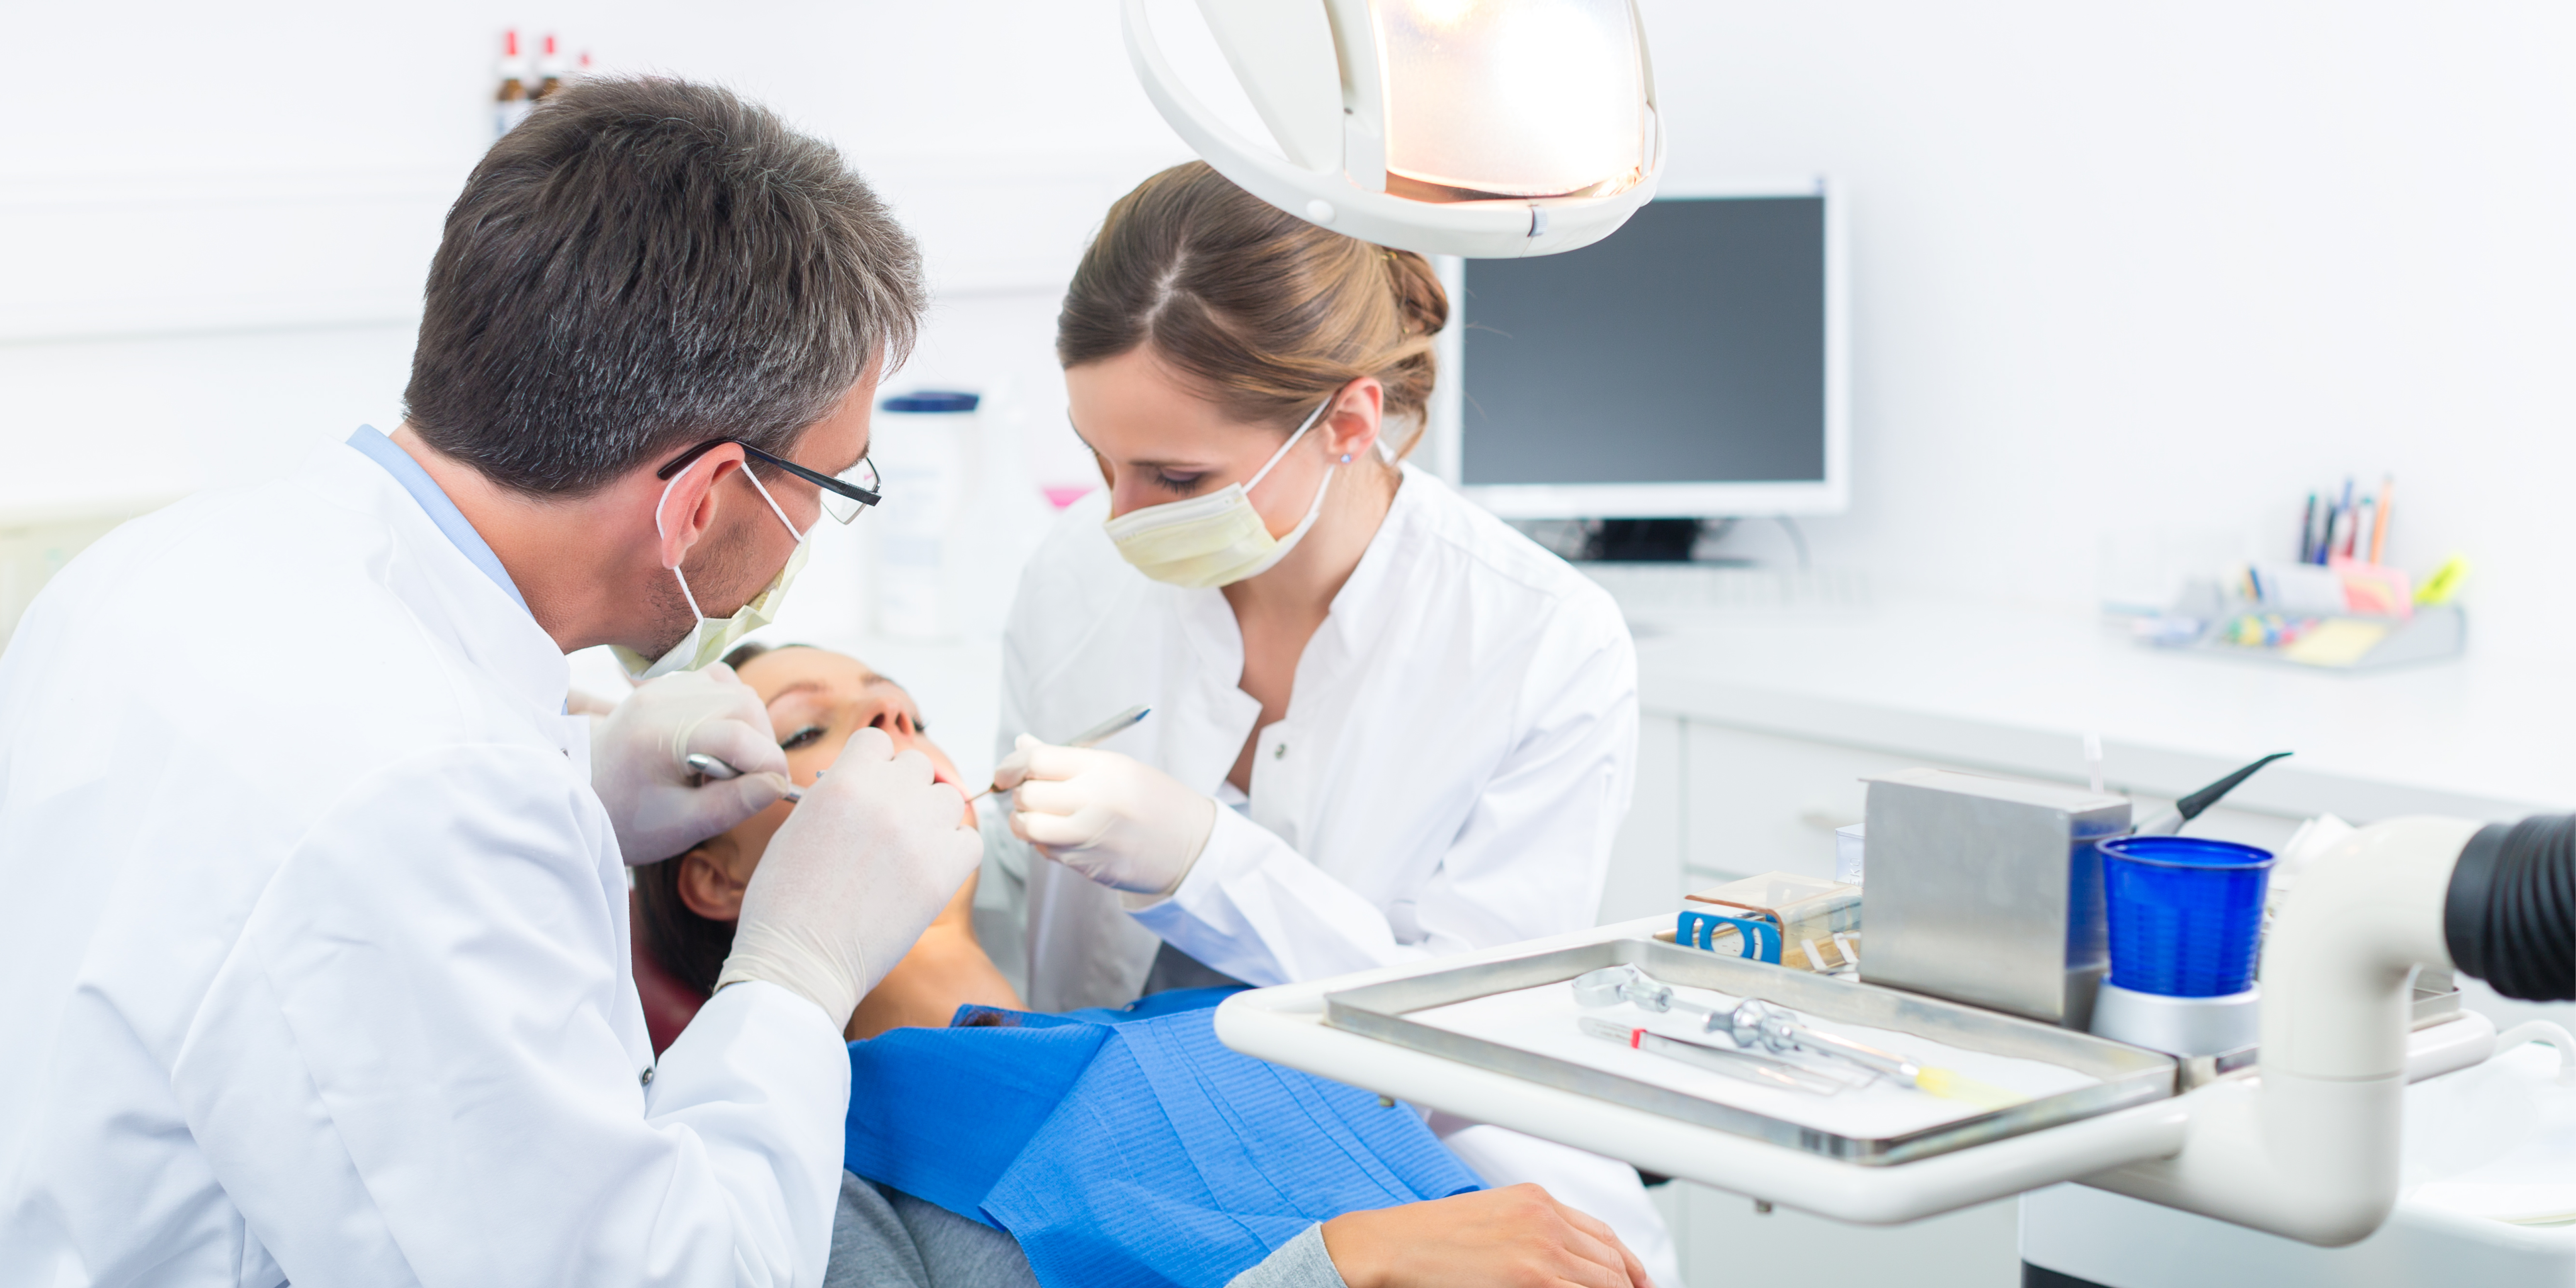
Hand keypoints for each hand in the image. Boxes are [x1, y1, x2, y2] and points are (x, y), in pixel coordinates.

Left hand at [588, 664, 790, 863]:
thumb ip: (732, 804)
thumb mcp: (680, 826)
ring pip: (735, 690)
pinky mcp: (666, 686)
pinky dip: (732, 711)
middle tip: (754, 781)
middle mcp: (660, 698)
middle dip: (762, 743)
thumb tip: (778, 784)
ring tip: (730, 765)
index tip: (778, 790)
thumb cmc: (625, 818)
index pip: (736, 735)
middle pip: (743, 703)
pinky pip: (718, 684)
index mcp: (658, 734)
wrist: (578, 796)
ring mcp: (662, 687)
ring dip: (749, 726)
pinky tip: (719, 742)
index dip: (769, 763)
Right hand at [717, 727, 981, 1027]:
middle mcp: (888, 798)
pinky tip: (928, 870)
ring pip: (948, 799)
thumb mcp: (797, 828)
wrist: (800, 961)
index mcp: (845, 781)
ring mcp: (921, 833)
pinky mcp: (944, 871)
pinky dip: (954, 852)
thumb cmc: (785, 902)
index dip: (872, 765)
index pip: (877, 742)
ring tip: (906, 849)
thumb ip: (834, 795)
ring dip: (931, 817)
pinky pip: (969, 841)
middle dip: (903, 789)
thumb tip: (861, 782)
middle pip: (917, 766)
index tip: (868, 787)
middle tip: (886, 824)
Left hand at [997, 734, 1215, 895]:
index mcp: (1104, 769)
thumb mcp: (1118, 767)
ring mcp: (1090, 837)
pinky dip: (1043, 843)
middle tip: (1030, 792)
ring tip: (1038, 816)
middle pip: (1028, 794)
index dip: (1012, 764)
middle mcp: (1095, 802)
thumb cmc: (1155, 800)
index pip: (1038, 760)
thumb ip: (1068, 758)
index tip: (1006, 771)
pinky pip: (1045, 851)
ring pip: (1028, 828)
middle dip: (1020, 793)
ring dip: (1023, 821)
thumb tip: (1022, 745)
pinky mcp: (1087, 865)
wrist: (1190, 846)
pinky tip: (1062, 835)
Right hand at [1321, 1185, 1652, 1287]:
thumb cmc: (1426, 1239)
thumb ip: (1532, 1232)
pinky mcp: (1532, 1277)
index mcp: (1536, 1200)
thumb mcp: (1490, 1218)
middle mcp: (1545, 1220)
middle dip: (1623, 1286)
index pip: (1604, 1234)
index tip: (1637, 1282)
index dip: (1628, 1265)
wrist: (1387, 1248)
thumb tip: (1564, 1262)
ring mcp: (1542, 1249)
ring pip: (1606, 1282)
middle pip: (1611, 1262)